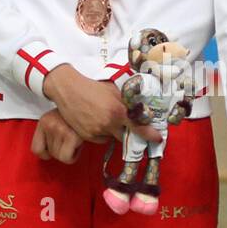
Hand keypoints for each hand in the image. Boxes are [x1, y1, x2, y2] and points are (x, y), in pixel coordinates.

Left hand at [30, 108, 82, 163]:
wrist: (91, 107)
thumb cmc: (76, 115)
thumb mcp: (58, 120)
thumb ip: (50, 134)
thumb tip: (46, 152)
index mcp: (44, 121)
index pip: (36, 148)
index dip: (46, 154)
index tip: (53, 152)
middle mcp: (49, 124)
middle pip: (51, 154)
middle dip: (62, 150)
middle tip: (70, 141)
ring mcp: (59, 130)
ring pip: (59, 157)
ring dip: (69, 152)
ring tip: (74, 140)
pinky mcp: (70, 136)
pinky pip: (67, 158)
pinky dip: (74, 156)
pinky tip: (78, 144)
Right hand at [42, 64, 160, 143]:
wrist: (69, 90)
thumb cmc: (92, 88)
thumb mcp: (113, 91)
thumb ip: (126, 101)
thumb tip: (140, 108)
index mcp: (118, 111)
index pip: (138, 127)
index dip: (149, 134)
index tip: (157, 139)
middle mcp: (109, 124)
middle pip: (125, 137)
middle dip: (128, 133)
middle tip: (125, 126)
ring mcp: (97, 131)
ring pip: (112, 138)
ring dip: (112, 132)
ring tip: (104, 118)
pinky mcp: (87, 136)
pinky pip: (100, 139)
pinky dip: (101, 133)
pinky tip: (95, 121)